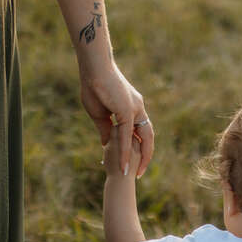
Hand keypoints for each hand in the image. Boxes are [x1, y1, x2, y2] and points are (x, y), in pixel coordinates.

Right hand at [80, 62, 153, 176]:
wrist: (94, 68)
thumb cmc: (94, 86)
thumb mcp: (99, 113)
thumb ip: (106, 128)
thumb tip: (107, 143)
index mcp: (132, 107)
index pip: (139, 131)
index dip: (138, 146)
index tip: (134, 160)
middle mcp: (138, 108)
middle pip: (147, 136)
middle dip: (146, 155)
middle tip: (140, 172)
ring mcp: (135, 109)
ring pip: (141, 138)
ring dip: (139, 157)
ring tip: (134, 174)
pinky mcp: (127, 110)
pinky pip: (127, 136)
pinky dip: (125, 151)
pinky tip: (123, 164)